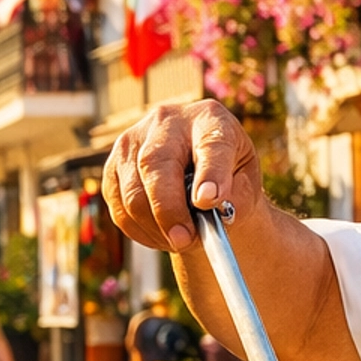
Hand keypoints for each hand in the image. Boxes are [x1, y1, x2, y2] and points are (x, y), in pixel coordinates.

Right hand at [103, 99, 263, 253]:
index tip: (209, 201)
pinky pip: (119, 207)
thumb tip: (218, 211)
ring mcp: (133, 140)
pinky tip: (161, 234)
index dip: (209, 172)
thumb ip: (240, 196)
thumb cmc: (228, 173)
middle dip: (169, 209)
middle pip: (155, 164)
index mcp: (209, 119)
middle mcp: (167, 121)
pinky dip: (140, 229)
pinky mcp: (113, 165)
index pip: (209, 144)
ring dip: (155, 226)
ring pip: (132, 191)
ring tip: (180, 240)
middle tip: (184, 240)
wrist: (200, 166)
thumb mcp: (246, 181)